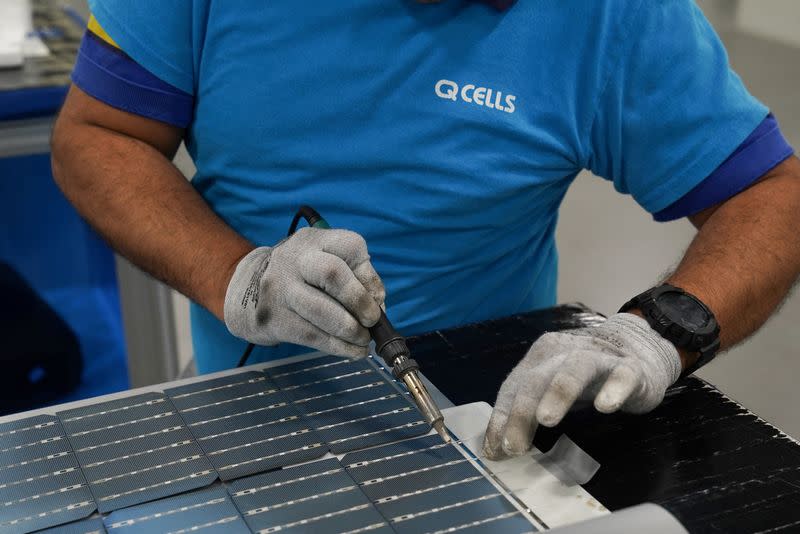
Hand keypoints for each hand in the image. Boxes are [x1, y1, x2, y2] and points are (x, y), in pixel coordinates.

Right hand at [224, 227, 384, 358]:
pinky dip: (338, 346)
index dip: (370, 276)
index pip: (351, 247)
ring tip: (363, 340)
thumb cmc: (302, 277)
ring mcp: (280, 287)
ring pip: (321, 310)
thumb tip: (378, 307)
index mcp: (315, 240)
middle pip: (332, 273)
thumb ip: (355, 278)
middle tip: (372, 320)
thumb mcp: (324, 261)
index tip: (378, 298)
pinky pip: (311, 335)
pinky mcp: (273, 317)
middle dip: (359, 301)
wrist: (247, 289)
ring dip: (350, 330)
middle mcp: (295, 259)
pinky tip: (353, 351)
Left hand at [483, 313, 681, 459]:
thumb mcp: (551, 394)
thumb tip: (496, 450)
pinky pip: (622, 375)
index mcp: (540, 358)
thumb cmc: (585, 379)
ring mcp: (599, 358)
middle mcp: (564, 353)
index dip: (503, 417)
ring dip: (558, 393)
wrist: (637, 350)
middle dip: (522, 412)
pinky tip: (605, 406)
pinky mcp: (631, 369)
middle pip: (538, 378)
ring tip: (547, 419)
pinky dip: (613, 388)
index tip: (497, 449)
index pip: (514, 386)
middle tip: (515, 446)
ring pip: (575, 368)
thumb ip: (524, 417)